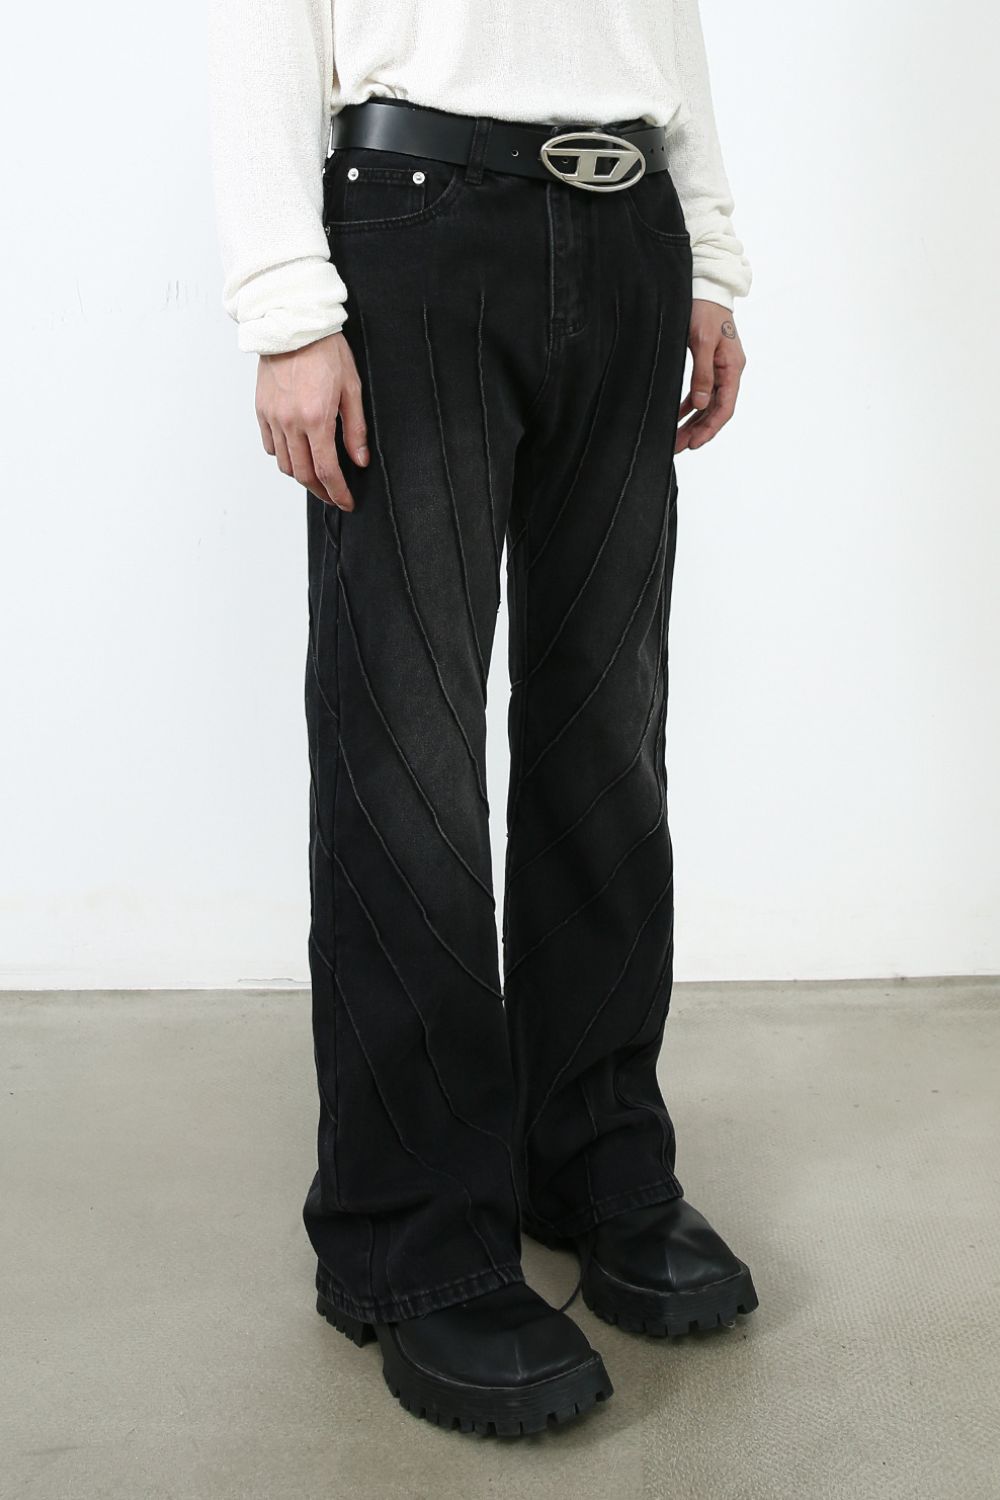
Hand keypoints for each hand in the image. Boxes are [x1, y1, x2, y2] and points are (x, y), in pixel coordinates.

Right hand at [255, 332, 368, 510]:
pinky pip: (270, 446)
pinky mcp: (261, 410)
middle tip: (334, 496)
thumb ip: (355, 429)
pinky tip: (297, 454)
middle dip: (321, 491)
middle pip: (303, 474)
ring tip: (317, 478)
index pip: (327, 471)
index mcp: (316, 418)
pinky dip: (284, 457)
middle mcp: (291, 422)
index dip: (338, 492)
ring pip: (285, 464)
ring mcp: (273, 417)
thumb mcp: (351, 388)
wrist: (292, 323)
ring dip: (302, 477)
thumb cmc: (325, 350)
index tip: (346, 502)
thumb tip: (360, 460)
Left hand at [675, 300, 746, 453]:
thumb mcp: (702, 342)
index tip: (694, 443)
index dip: (710, 428)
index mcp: (732, 367)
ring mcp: (720, 368)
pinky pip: (701, 392)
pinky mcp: (709, 363)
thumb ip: (702, 374)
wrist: (705, 286)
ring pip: (707, 404)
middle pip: (715, 410)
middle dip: (697, 430)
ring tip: (675, 438)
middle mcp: (729, 371)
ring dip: (692, 421)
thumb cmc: (705, 309)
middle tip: (677, 447)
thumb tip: (699, 404)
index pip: (724, 407)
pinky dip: (689, 405)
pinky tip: (677, 416)